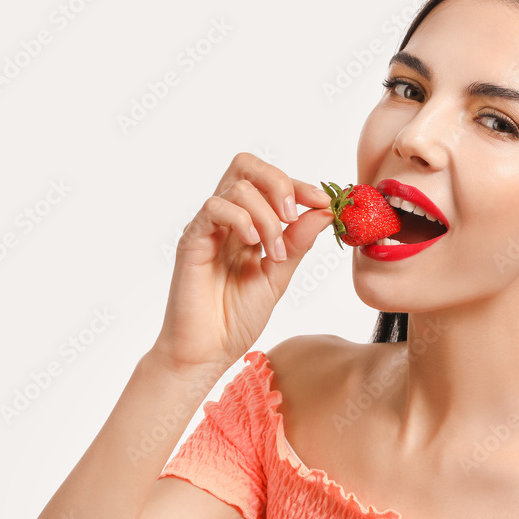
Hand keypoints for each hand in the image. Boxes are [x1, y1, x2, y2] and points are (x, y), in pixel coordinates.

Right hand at [148, 152, 333, 378]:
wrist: (208, 351)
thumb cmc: (236, 317)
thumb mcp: (279, 275)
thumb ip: (299, 242)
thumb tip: (325, 211)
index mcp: (248, 224)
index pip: (271, 182)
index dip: (301, 186)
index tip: (325, 202)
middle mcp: (227, 220)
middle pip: (247, 166)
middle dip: (280, 182)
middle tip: (293, 215)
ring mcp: (208, 228)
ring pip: (237, 187)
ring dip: (267, 217)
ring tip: (274, 253)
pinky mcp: (192, 241)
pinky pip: (213, 208)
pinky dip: (240, 218)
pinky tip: (252, 243)